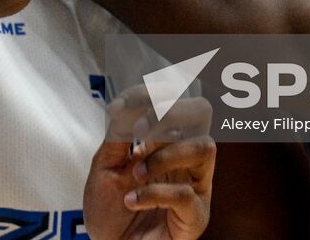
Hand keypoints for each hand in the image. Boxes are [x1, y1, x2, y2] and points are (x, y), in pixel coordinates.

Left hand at [85, 90, 215, 239]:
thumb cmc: (110, 213)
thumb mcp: (105, 167)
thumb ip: (117, 137)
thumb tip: (125, 107)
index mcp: (166, 141)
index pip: (173, 100)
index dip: (149, 93)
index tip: (118, 106)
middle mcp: (185, 158)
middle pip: (202, 112)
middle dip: (170, 111)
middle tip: (140, 130)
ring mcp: (196, 186)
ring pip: (204, 147)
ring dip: (165, 154)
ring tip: (137, 172)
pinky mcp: (196, 217)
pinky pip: (186, 195)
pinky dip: (154, 193)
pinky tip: (132, 200)